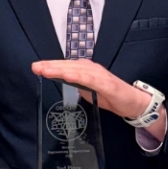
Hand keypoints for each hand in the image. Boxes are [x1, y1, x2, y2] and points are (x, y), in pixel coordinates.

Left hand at [32, 60, 150, 118]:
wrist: (133, 102)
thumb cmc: (110, 96)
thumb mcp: (89, 91)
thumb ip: (77, 85)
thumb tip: (62, 83)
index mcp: (86, 70)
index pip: (65, 67)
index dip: (50, 66)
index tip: (35, 67)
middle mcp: (91, 69)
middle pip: (68, 66)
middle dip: (50, 66)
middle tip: (35, 67)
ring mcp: (99, 75)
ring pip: (76, 70)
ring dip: (60, 69)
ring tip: (45, 70)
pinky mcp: (106, 83)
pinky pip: (90, 79)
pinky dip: (78, 76)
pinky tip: (67, 76)